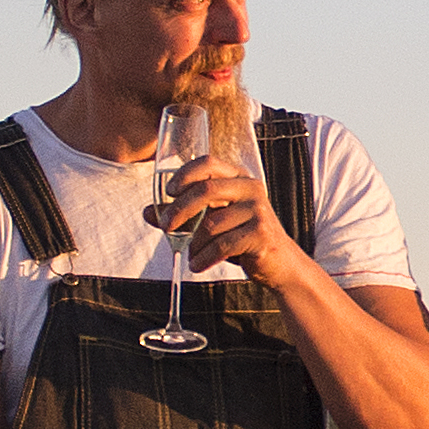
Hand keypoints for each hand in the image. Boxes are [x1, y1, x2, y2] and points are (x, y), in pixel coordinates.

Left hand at [152, 144, 276, 280]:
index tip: (169, 191)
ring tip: (190, 256)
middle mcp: (251, 188)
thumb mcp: (213, 221)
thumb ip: (184, 214)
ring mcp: (258, 210)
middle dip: (180, 209)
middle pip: (206, 189)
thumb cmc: (243, 238)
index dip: (185, 174)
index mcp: (239, 178)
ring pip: (212, 224)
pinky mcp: (261, 234)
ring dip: (194, 244)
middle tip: (165, 226)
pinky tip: (197, 265)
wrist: (280, 264)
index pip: (209, 163)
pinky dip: (204, 258)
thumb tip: (148, 212)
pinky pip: (222, 245)